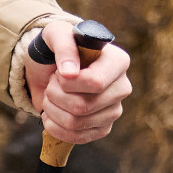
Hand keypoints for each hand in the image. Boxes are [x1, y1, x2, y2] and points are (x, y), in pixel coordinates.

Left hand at [22, 20, 131, 143]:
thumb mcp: (56, 35)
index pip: (95, 82)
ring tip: (50, 95)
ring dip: (52, 109)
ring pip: (76, 122)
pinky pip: (77, 138)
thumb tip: (70, 72)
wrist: (50, 66)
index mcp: (117, 61)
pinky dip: (55, 127)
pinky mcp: (103, 128)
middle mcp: (122, 87)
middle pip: (83, 105)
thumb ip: (64, 46)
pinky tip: (50, 114)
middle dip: (55, 94)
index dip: (68, 82)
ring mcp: (114, 110)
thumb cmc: (57, 46)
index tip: (58, 72)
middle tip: (51, 82)